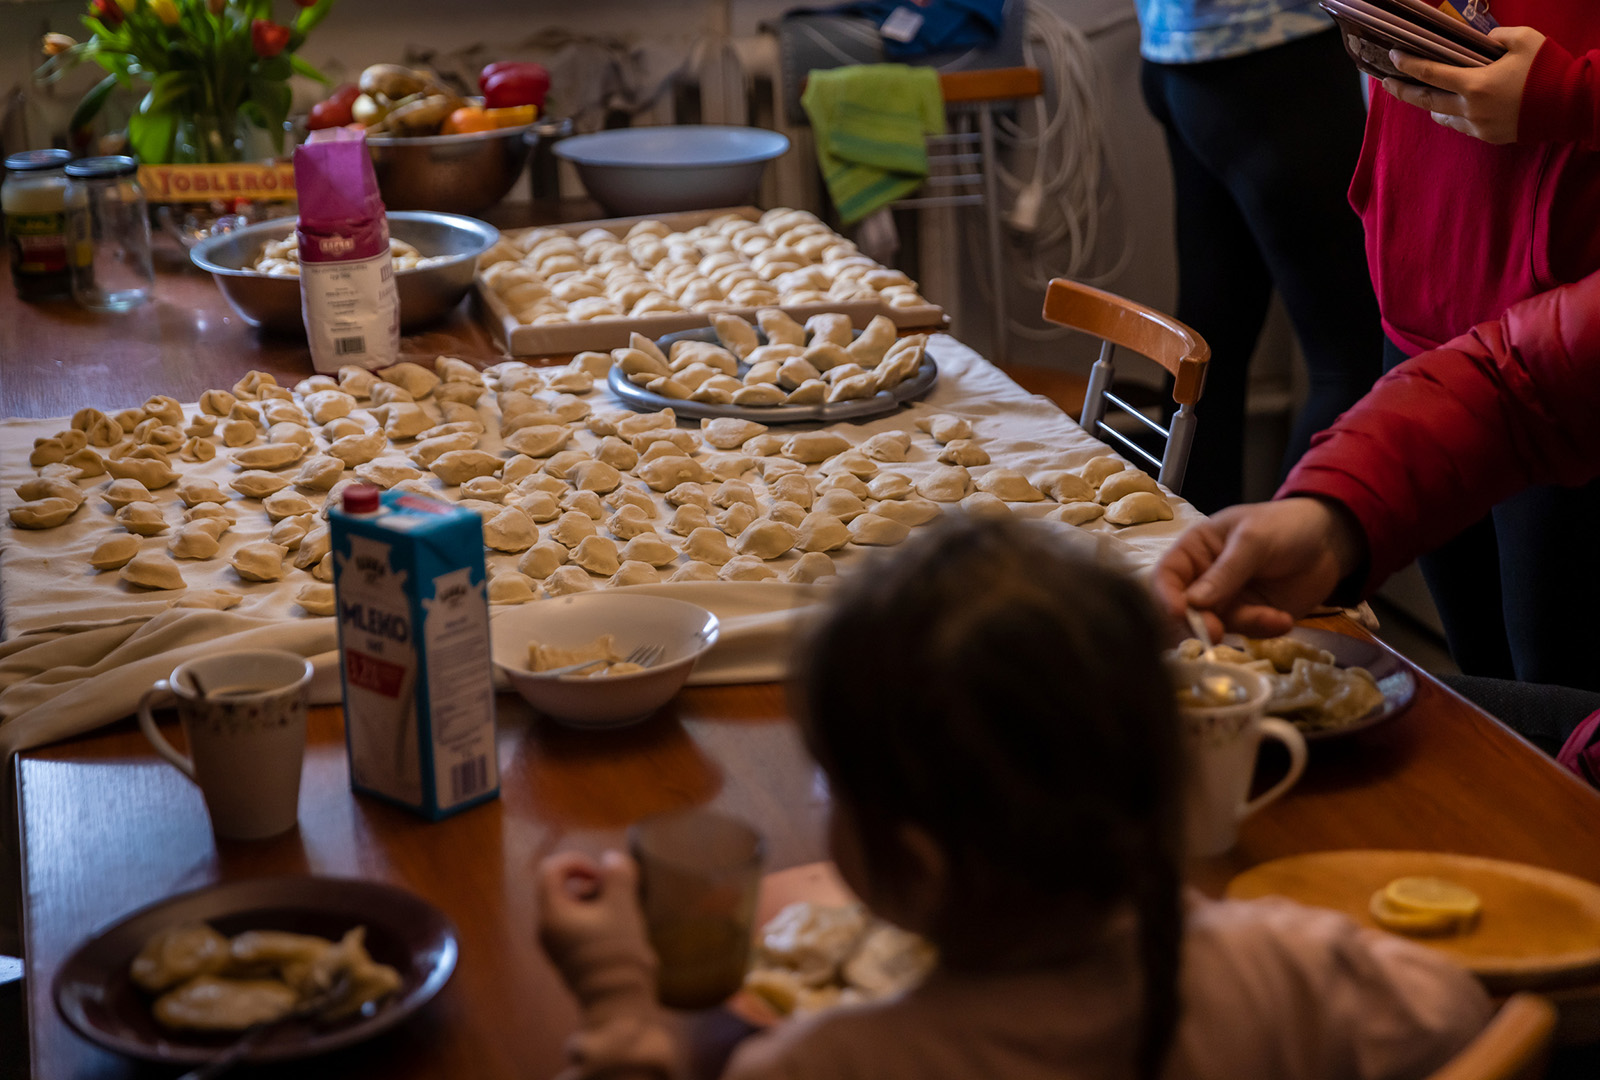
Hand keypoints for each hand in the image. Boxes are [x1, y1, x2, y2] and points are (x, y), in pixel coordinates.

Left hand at [538, 850, 655, 1005]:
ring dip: (596, 902)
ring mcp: (555, 945)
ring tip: (621, 913)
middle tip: (616, 895)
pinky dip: (594, 919)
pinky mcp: (567, 958)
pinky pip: (575, 926)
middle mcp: (546, 928)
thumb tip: (612, 859)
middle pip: (560, 888)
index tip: (602, 874)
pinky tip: (617, 931)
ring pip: (570, 908)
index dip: (576, 861)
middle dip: (591, 884)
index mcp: (551, 913)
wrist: (617, 1005)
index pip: (550, 869)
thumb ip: (618, 875)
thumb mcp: (622, 906)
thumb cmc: (617, 952)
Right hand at [1150, 498, 1364, 639]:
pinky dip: (1264, 629)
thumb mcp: (1253, 540)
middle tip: (1216, 632)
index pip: (1166, 577)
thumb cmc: (1284, 526)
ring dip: (1244, 625)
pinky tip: (1284, 619)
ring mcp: (1227, 600)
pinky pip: (1247, 632)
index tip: (1179, 613)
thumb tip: (1192, 604)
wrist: (1330, 540)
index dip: (1165, 597)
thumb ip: (1225, 571)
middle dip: (1200, 622)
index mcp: (1194, 551)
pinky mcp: (1251, 617)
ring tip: (1274, 617)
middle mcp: (1204, 579)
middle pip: (1185, 609)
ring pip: (1217, 625)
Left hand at [1380, 26, 1544, 143]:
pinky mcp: (1487, 137)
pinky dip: (1454, 115)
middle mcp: (1470, 109)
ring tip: (1425, 93)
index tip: (1393, 59)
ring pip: (1442, 117)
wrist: (1571, 104)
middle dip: (1403, 92)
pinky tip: (1454, 106)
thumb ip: (1496, 37)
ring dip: (1431, 105)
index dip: (1408, 66)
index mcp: (1475, 84)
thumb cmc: (1548, 69)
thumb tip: (1481, 41)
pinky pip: (1461, 126)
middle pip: (1425, 102)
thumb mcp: (1524, 40)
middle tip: (1387, 84)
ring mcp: (1477, 126)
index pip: (1431, 74)